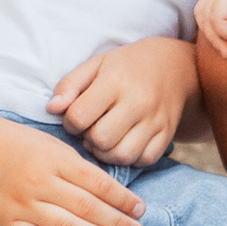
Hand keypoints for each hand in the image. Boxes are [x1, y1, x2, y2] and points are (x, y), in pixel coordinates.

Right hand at [0, 117, 148, 225]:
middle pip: (87, 208)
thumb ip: (76, 167)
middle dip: (116, 222)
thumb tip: (107, 192)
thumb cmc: (15, 141)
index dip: (122, 199)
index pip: (97, 183)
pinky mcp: (5, 220)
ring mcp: (21, 204)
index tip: (141, 209)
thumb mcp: (51, 143)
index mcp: (54, 160)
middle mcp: (40, 183)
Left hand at [50, 38, 196, 167]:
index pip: (79, 116)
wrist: (174, 67)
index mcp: (115, 81)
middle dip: (89, 139)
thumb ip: (70, 85)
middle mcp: (138, 102)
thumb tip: (52, 109)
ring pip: (122, 156)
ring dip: (107, 153)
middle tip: (92, 129)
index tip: (77, 116)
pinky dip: (130, 158)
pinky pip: (144, 160)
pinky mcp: (167, 134)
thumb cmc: (126, 66)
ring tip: (106, 139)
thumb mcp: (96, 65)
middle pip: (100, 140)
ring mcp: (155, 120)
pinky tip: (125, 143)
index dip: (70, 121)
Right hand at [196, 0, 226, 57]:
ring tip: (225, 50)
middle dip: (215, 38)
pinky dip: (212, 28)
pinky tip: (225, 39)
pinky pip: (207, 15)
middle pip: (204, 17)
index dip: (226, 32)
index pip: (215, 16)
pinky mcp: (223, 1)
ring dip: (210, 34)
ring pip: (201, 15)